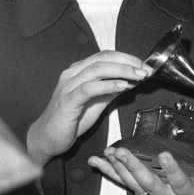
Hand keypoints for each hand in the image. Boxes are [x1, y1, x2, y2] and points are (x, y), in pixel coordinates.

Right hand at [27, 51, 151, 165]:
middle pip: (104, 58)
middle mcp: (72, 73)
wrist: (48, 139)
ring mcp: (68, 85)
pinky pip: (89, 88)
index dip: (127, 57)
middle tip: (145, 69)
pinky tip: (123, 86)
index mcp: (79, 70)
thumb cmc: (72, 119)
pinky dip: (108, 85)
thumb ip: (112, 89)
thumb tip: (133, 80)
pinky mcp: (68, 100)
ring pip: (97, 69)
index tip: (144, 65)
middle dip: (128, 61)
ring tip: (139, 76)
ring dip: (122, 71)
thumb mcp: (98, 101)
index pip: (106, 55)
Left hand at [88, 147, 193, 194]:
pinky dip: (109, 172)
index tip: (165, 154)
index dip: (173, 171)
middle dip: (135, 169)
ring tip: (110, 152)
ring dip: (119, 168)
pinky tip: (96, 161)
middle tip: (123, 152)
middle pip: (149, 185)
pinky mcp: (144, 189)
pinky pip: (124, 182)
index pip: (181, 184)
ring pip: (134, 183)